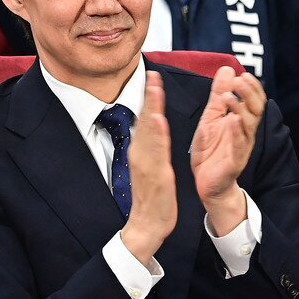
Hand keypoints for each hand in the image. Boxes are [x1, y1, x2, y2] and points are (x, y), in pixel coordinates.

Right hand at [120, 72, 177, 265]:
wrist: (146, 226)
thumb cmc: (151, 198)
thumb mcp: (151, 168)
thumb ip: (150, 149)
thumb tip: (150, 132)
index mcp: (142, 152)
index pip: (145, 120)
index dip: (149, 98)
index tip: (152, 77)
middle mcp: (141, 154)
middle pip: (144, 120)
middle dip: (149, 96)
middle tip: (151, 73)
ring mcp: (146, 164)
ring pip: (149, 131)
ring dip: (152, 108)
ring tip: (155, 88)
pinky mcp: (155, 174)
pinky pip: (155, 151)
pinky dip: (156, 134)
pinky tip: (158, 119)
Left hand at [191, 66, 264, 234]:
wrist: (206, 182)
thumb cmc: (211, 149)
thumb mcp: (211, 117)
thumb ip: (218, 95)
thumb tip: (227, 69)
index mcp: (241, 121)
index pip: (254, 99)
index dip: (251, 86)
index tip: (242, 74)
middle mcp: (245, 132)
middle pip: (255, 109)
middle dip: (248, 93)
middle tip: (238, 80)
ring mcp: (242, 146)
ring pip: (249, 125)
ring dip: (241, 108)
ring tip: (229, 96)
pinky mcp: (234, 161)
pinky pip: (240, 145)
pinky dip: (238, 132)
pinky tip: (234, 120)